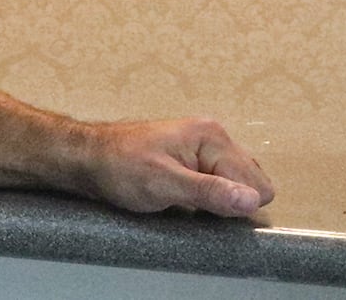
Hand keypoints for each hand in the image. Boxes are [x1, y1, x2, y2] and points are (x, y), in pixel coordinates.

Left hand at [76, 117, 274, 216]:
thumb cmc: (120, 167)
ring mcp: (205, 146)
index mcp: (212, 137)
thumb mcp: (163, 184)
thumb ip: (209, 192)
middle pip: (253, 182)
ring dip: (221, 198)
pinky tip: (187, 197)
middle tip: (193, 203)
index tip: (202, 207)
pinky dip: (211, 195)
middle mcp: (214, 137)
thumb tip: (251, 200)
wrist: (88, 158)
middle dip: (230, 200)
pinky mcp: (195, 158)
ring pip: (238, 183)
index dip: (233, 204)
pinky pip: (221, 182)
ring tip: (187, 199)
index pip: (256, 185)